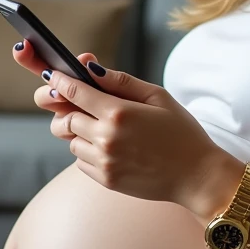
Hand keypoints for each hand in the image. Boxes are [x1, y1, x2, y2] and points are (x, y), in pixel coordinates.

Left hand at [13, 39, 222, 207]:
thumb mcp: (158, 97)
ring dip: (82, 133)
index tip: (53, 75)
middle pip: (65, 118)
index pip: (74, 91)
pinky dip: (90, 152)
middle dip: (70, 109)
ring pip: (71, 141)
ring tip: (108, 131)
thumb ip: (122, 81)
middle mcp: (106, 138)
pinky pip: (81, 161)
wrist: (196, 176)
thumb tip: (91, 69)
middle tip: (84, 106)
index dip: (60, 81)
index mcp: (119, 113)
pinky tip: (115, 149)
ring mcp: (104, 161)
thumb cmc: (182, 133)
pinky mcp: (106, 179)